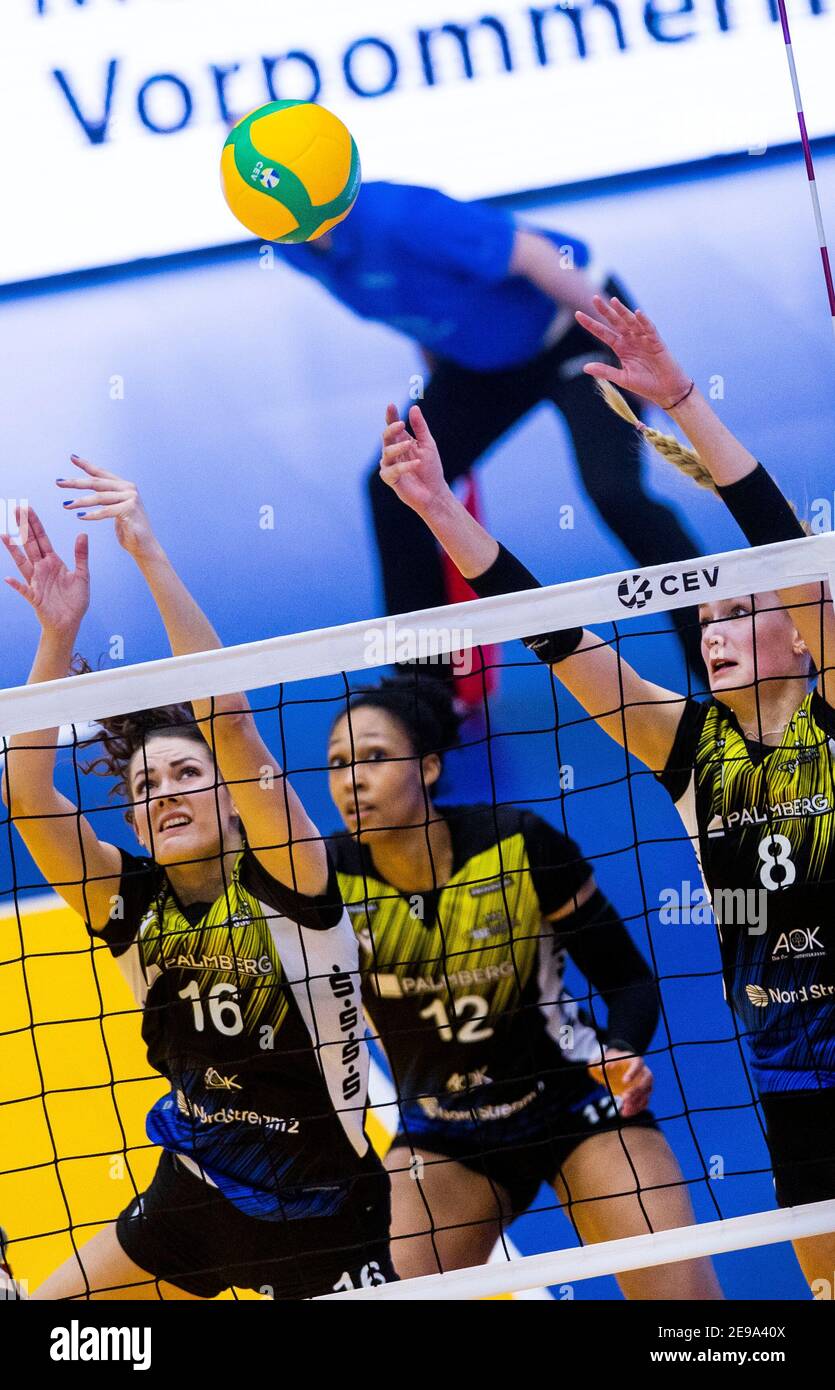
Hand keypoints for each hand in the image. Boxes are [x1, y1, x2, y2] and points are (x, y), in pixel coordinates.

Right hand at [2, 504, 88, 635]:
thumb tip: (82, 534)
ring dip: (13, 550)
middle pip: (30, 544)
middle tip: (15, 510)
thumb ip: (81, 555)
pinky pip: (24, 590)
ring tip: (5, 535)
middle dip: (23, 528)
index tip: (27, 508)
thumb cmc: (75, 600)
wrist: (70, 622)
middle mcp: (41, 568)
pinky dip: (16, 585)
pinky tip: (8, 579)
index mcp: (53, 562)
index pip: (42, 539)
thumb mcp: (82, 575)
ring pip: (22, 562)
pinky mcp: (35, 597)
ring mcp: (36, 581)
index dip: (35, 524)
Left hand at [56, 457, 157, 557]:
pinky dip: (92, 514)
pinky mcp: (130, 509)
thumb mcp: (116, 510)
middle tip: (59, 482)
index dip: (86, 465)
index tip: (72, 457)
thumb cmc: (129, 530)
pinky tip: (80, 516)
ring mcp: (130, 498)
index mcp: (124, 486)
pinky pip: (106, 511)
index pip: (101, 473)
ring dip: (80, 501)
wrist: (145, 546)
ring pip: (99, 497)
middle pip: (96, 483)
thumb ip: (108, 499)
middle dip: (76, 482)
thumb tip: (94, 493)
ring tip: (65, 505)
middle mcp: (128, 488)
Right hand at [379, 404, 449, 515]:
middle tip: (401, 423)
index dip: (390, 416)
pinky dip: (404, 466)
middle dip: (391, 429)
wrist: (434, 492)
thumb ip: (420, 427)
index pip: (392, 426)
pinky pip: (393, 470)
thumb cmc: (430, 468)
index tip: (391, 405)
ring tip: (410, 445)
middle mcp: (393, 452)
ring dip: (398, 447)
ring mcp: (390, 465)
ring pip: (387, 453)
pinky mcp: (391, 479)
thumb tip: (414, 408)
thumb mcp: (427, 444)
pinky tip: (416, 463)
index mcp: (401, 441)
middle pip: (386, 437)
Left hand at [575, 296, 691, 410]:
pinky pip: (649, 329)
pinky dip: (644, 321)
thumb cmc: (645, 385)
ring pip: (631, 322)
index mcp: (620, 347)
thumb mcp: (622, 378)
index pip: (603, 332)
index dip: (591, 324)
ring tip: (613, 301)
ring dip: (623, 312)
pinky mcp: (656, 342)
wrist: (666, 391)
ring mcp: (643, 339)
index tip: (577, 314)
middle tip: (594, 298)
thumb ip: (605, 371)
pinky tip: (637, 313)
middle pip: (615, 322)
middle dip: (605, 311)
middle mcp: (631, 339)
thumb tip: (585, 367)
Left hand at [588, 1047, 652, 1118]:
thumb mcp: (608, 1059)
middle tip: (624, 1097)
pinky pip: (644, 1102)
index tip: (624, 1081)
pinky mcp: (645, 1094)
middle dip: (636, 1090)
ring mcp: (647, 1084)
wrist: (619, 1067)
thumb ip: (606, 1062)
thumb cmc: (614, 1062)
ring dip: (636, 1103)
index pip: (638, 1064)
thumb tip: (604, 1067)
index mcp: (636, 1061)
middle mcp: (645, 1072)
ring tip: (624, 1111)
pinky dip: (636, 1109)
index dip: (633, 1073)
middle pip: (645, 1081)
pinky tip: (625, 1113)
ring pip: (646, 1094)